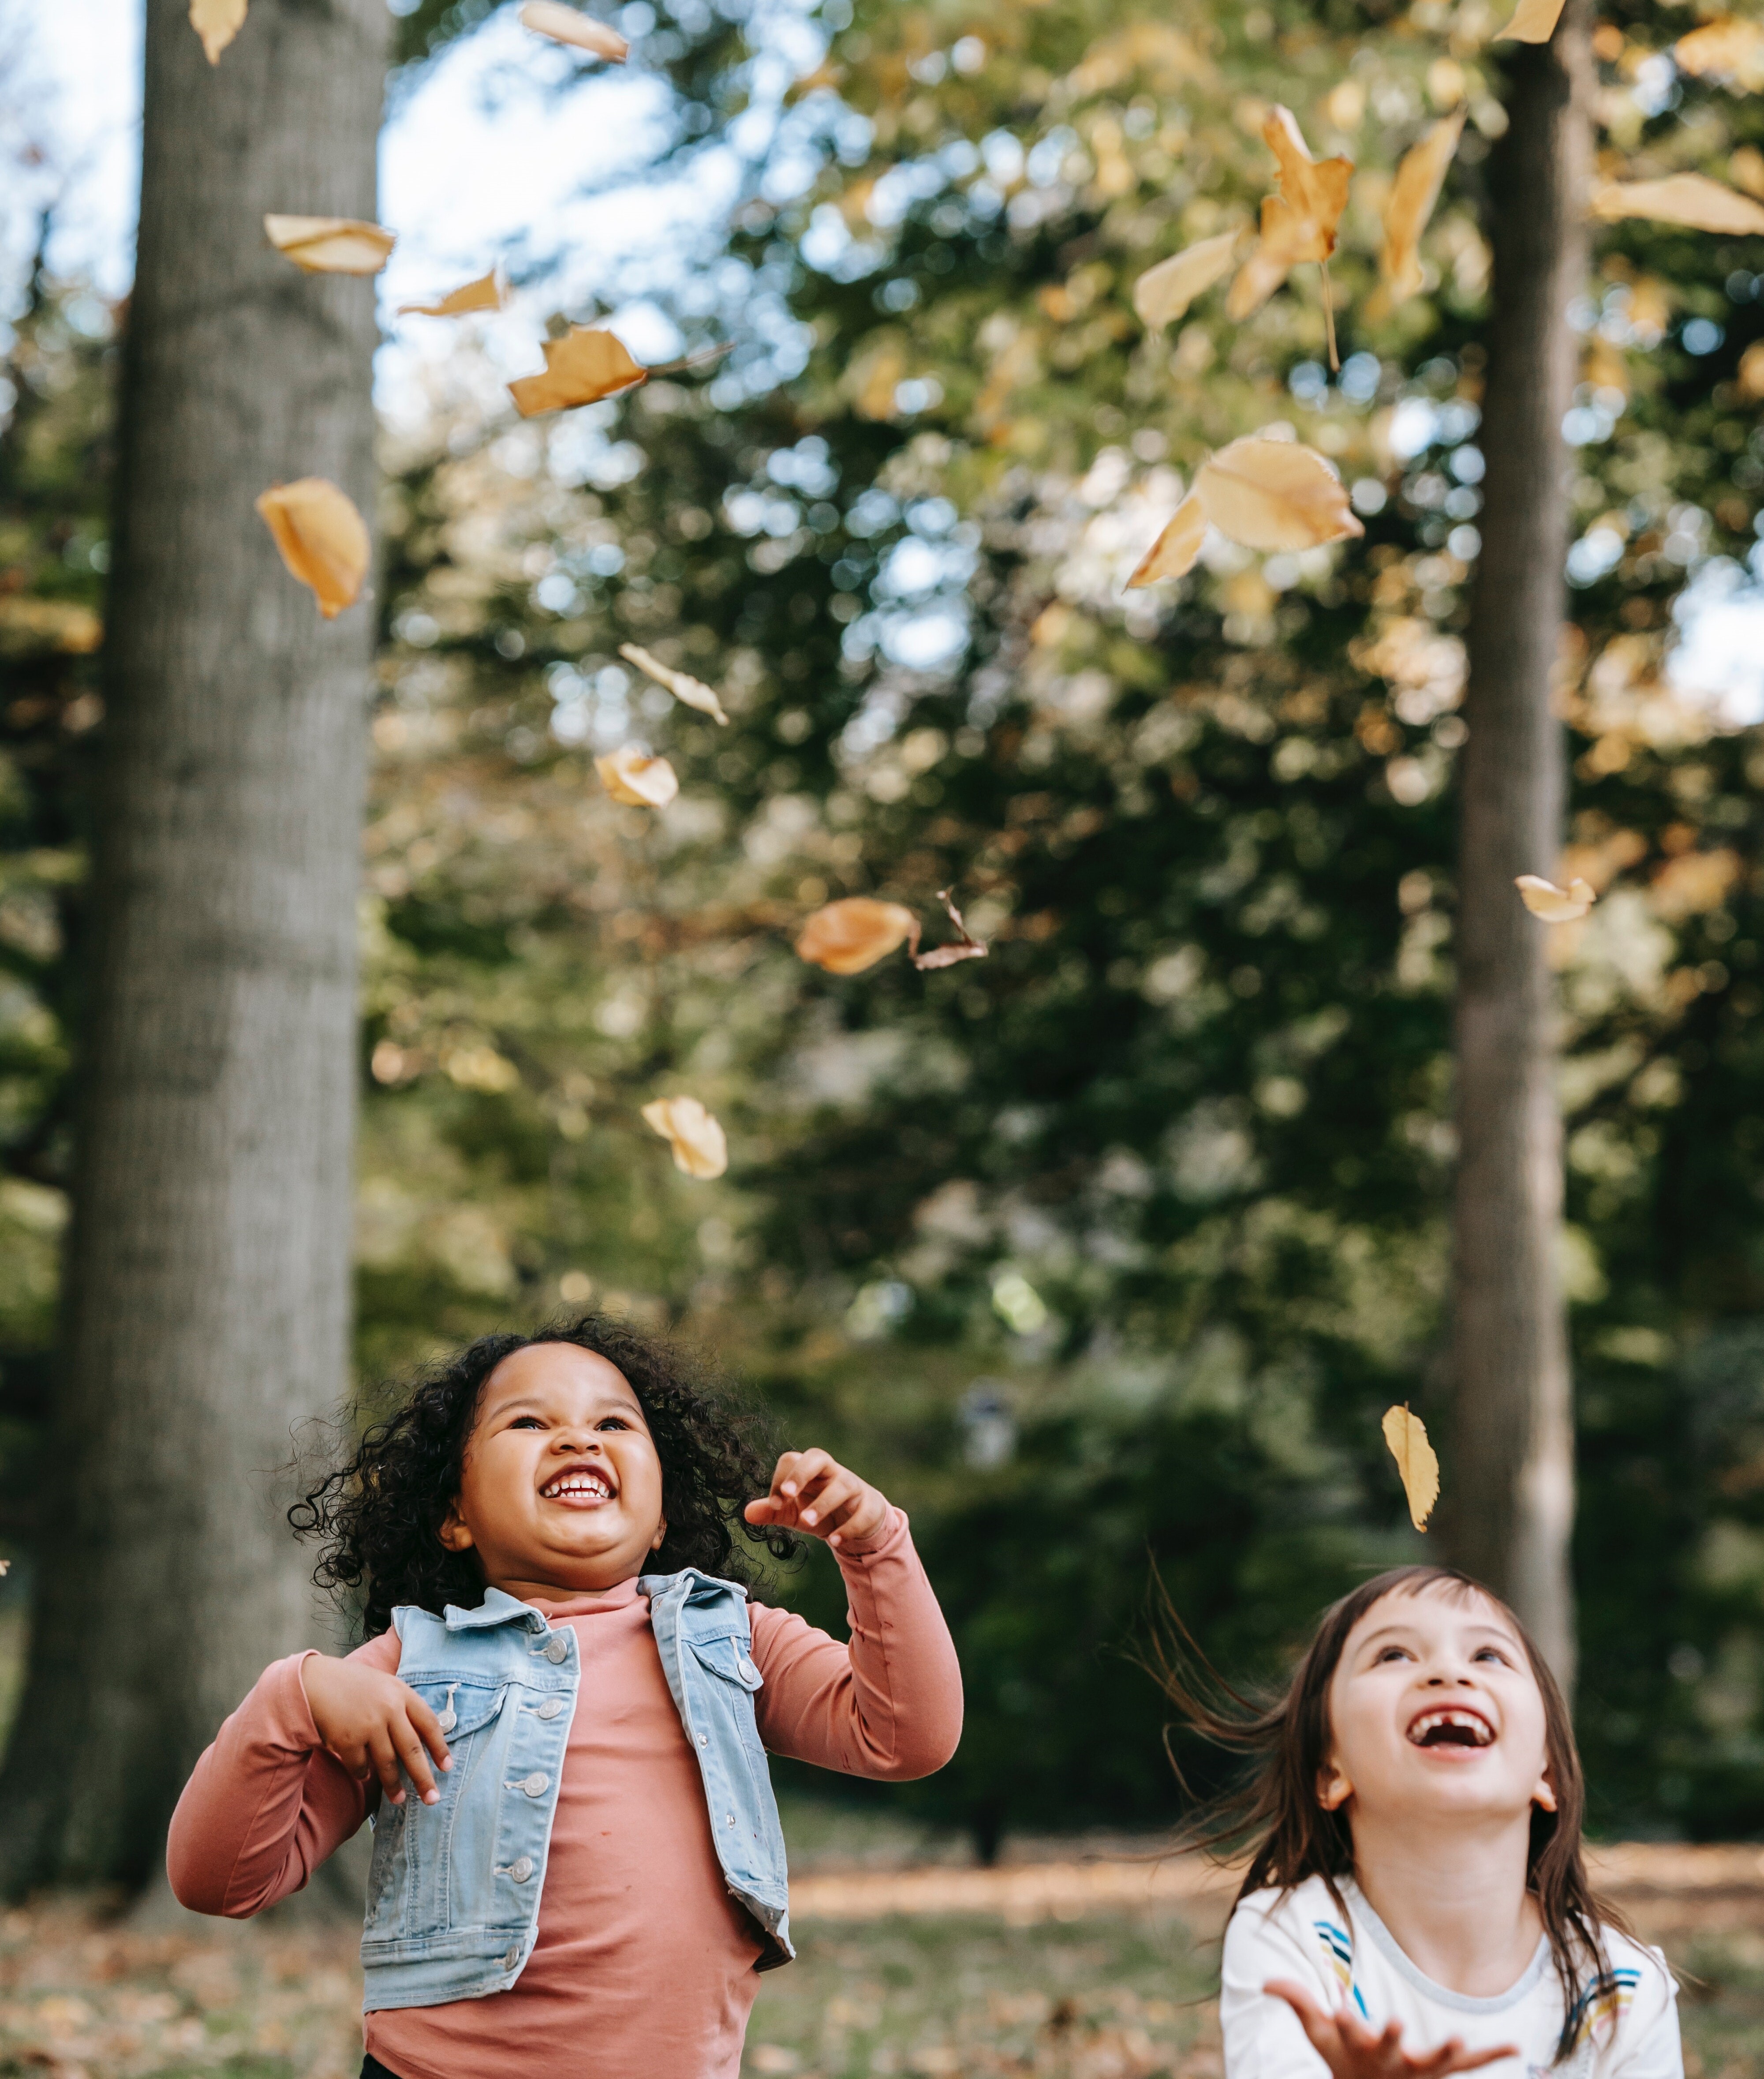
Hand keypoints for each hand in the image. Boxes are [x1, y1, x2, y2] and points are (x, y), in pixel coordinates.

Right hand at [300, 1653, 452, 1806]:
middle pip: (412, 1750)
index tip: (447, 1768)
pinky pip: (361, 1766)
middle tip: (432, 1798)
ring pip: (387, 1763)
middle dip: (424, 1777)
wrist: (315, 1681)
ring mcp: (369, 1725)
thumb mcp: (384, 1685)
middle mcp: (389, 1709)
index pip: (429, 1724)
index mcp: (402, 1693)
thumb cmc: (353, 1684)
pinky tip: (365, 1776)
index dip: (440, 1747)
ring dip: (394, 1785)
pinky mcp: (348, 1739)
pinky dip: (363, 1774)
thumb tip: (422, 1736)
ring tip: (400, 1799)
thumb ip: (403, 1706)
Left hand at [744, 1448, 888, 1548]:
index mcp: (809, 1469)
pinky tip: (835, 1541)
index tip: (775, 1504)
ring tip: (806, 1522)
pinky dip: (849, 1527)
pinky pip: (862, 1512)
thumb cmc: (818, 1510)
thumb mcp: (793, 1513)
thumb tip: (746, 1514)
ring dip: (823, 1504)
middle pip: (818, 1457)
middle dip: (801, 1474)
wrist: (856, 1523)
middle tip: (787, 1494)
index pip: (792, 1460)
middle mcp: (831, 1472)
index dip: (780, 1479)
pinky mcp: (870, 1506)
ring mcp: (853, 1487)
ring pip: (842, 1485)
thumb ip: (771, 1512)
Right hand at [1264, 1981, 1518, 2078]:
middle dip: (1393, 2038)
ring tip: (1457, 2039)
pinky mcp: (1444, 2073)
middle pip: (1392, 2051)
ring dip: (1448, 2052)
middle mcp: (1392, 2063)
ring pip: (1436, 2063)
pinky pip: (1471, 2066)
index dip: (1345, 2022)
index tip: (1340, 2008)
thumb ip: (1297, 2004)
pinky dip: (1492, 2055)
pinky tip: (1515, 2048)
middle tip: (1396, 2022)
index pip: (1351, 2033)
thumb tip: (1264, 1982)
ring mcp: (1421, 2071)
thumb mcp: (1320, 2036)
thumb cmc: (1344, 2063)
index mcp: (1362, 2049)